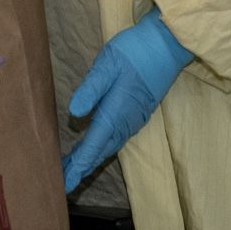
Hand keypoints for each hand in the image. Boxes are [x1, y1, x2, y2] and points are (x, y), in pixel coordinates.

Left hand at [61, 8, 192, 192]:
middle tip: (63, 181)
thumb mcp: (107, 65)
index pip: (92, 146)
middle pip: (100, 151)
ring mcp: (133, 119)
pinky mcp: (137, 112)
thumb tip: (73, 113)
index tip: (64, 183)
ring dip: (91, 158)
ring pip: (109, 146)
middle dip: (82, 166)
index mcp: (115, 113)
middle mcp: (125, 122)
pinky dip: (102, 147)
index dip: (77, 165)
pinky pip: (116, 138)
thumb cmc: (134, 51)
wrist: (167, 46)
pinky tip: (95, 145)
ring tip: (73, 166)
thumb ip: (91, 89)